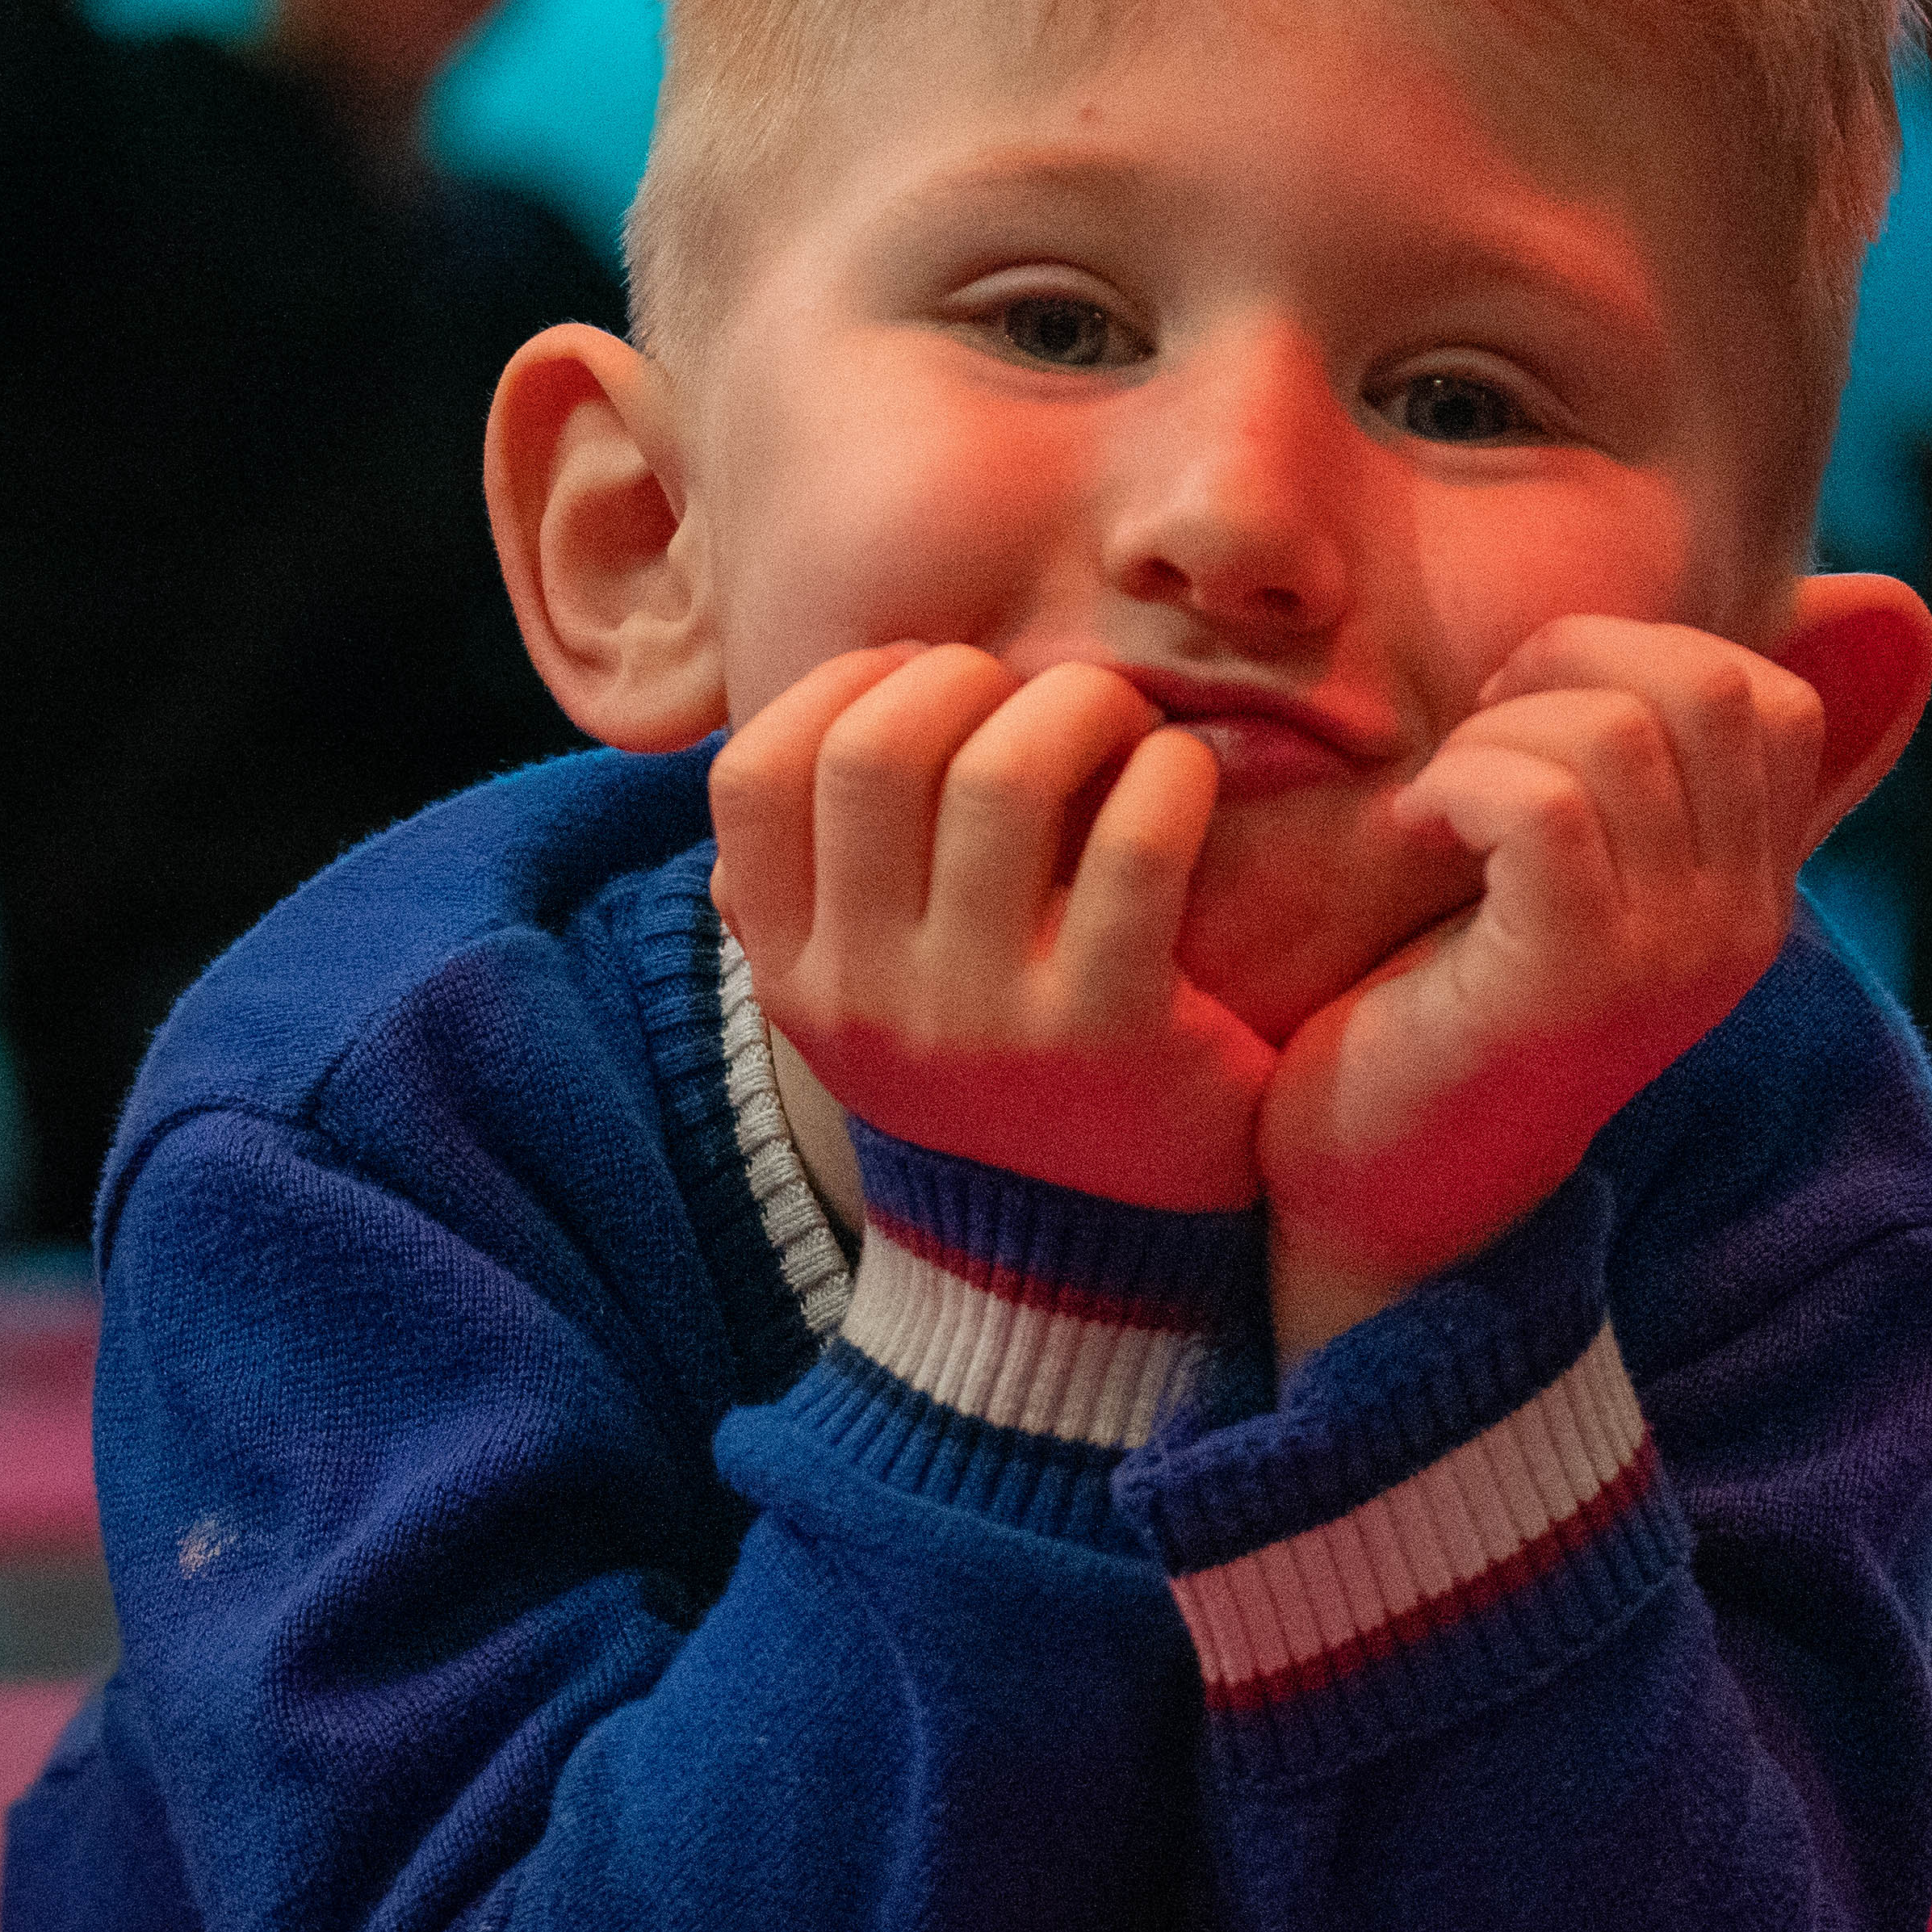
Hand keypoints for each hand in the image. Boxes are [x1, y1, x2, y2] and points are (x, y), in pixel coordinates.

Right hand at [713, 644, 1275, 1213]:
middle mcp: (865, 1000)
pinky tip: (1180, 780)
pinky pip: (1132, 845)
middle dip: (965, 676)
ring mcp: (981, 1020)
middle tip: (1033, 697)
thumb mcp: (862, 999)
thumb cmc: (984, 1071)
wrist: (1087, 1255)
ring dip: (1077, 705)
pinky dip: (1167, 774)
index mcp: (792, 975)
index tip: (923, 680)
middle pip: (873, 751)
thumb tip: (815, 717)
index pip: (751, 778)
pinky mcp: (1106, 1033)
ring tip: (1119, 721)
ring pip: (1002, 776)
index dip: (840, 688)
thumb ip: (818, 881)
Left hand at [1251, 614, 1837, 1369]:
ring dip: (1498, 732)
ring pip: (1618, 734)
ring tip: (1443, 799)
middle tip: (1485, 730)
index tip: (1539, 708)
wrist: (1389, 1191)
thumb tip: (1624, 643)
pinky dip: (1460, 784)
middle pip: (1714, 686)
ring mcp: (1668, 954)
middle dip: (1577, 662)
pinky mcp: (1574, 981)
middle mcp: (1738, 923)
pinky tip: (1417, 831)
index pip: (1774, 700)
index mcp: (1750, 892)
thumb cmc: (1454, 1009)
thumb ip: (1623, 785)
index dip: (1648, 656)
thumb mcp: (1573, 882)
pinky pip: (1540, 806)